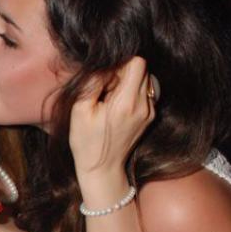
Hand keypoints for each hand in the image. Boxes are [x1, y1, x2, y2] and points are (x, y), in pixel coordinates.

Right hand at [69, 56, 154, 177]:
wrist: (102, 169)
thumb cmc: (86, 142)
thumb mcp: (80, 111)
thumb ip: (94, 83)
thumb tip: (105, 66)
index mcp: (126, 103)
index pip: (136, 63)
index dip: (119, 65)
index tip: (105, 80)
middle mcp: (144, 105)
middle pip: (142, 69)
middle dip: (124, 73)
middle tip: (106, 90)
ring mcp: (150, 112)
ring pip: (145, 80)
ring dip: (128, 83)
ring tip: (112, 100)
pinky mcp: (150, 117)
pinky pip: (145, 93)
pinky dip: (132, 94)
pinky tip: (118, 109)